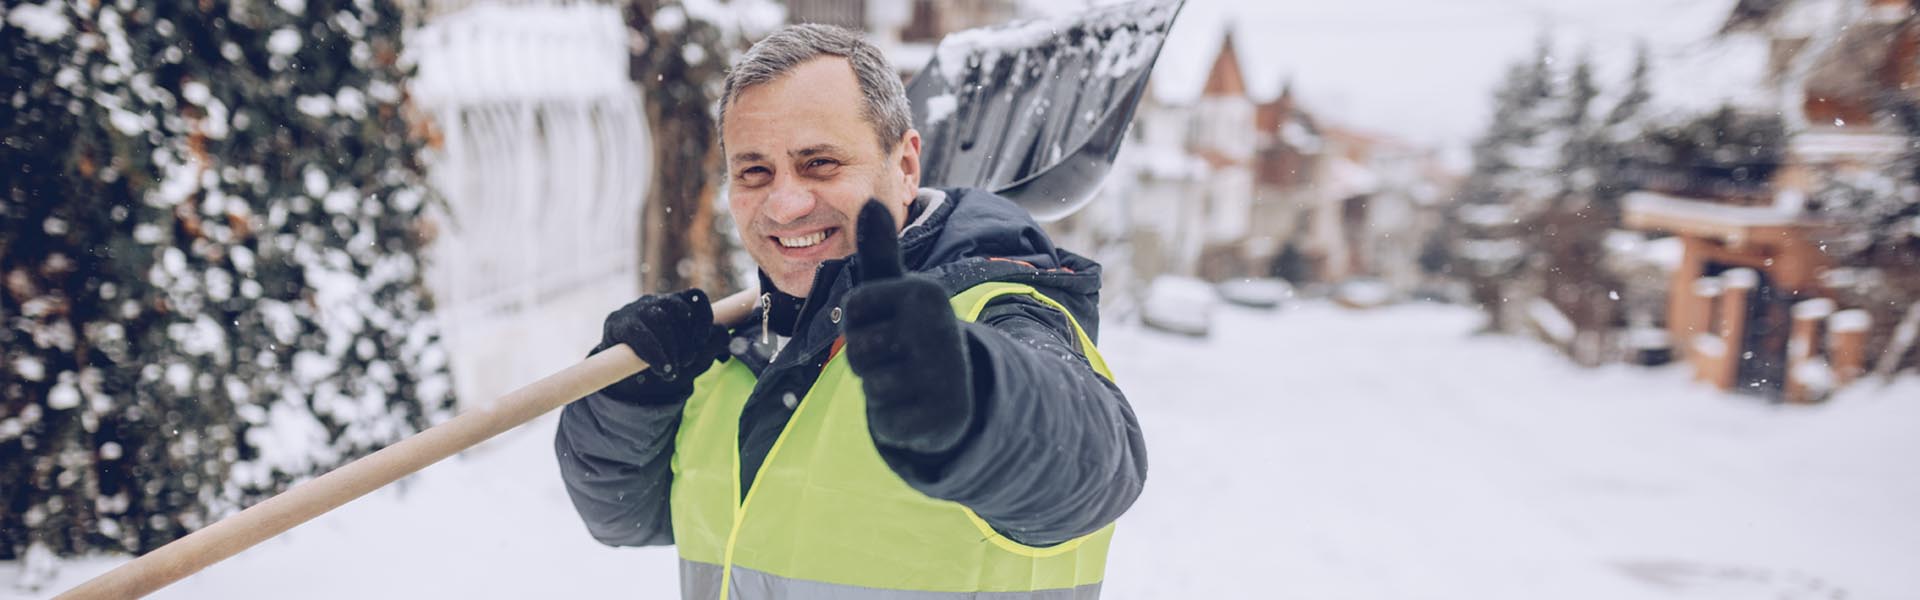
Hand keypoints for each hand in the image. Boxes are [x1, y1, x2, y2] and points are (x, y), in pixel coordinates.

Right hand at [593, 289, 729, 402]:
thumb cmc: (666, 362)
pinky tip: (662, 369)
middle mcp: (657, 302)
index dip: (704, 317)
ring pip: (660, 319)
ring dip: (671, 347)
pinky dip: (654, 353)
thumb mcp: (693, 358)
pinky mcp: (618, 323)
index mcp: (677, 305)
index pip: (696, 296)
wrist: (629, 379)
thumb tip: (724, 334)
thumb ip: (711, 346)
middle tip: (688, 362)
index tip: (704, 341)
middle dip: (687, 341)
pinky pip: (639, 333)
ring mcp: (636, 310)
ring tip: (674, 370)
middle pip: (678, 309)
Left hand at [843, 199, 974, 454]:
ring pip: (870, 385)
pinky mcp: (941, 415)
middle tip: (897, 355)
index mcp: (924, 292)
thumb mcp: (896, 289)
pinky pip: (887, 419)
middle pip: (857, 348)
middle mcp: (938, 328)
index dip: (859, 322)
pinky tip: (915, 405)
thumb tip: (871, 200)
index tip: (886, 323)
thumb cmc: (912, 331)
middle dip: (866, 358)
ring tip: (906, 377)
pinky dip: (894, 418)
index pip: (852, 308)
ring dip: (880, 388)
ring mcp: (942, 373)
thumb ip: (880, 250)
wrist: (960, 388)